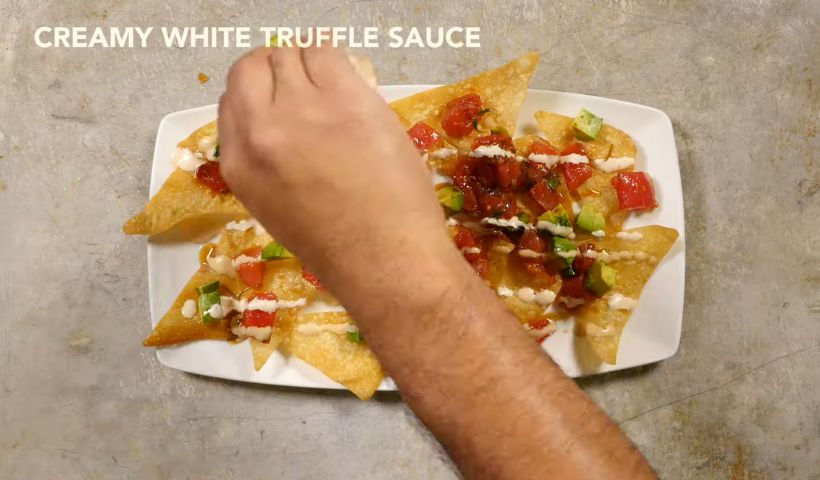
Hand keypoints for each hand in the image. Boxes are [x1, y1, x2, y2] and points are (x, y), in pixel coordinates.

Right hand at [218, 46, 457, 298]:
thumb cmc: (338, 245)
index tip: (279, 100)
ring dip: (308, 66)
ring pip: (290, 54)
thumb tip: (276, 121)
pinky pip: (327, 53)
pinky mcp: (346, 99)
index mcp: (239, 164)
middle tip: (307, 89)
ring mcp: (303, 111)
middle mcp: (261, 131)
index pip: (230, 100)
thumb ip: (264, 160)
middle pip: (254, 68)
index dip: (257, 95)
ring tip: (332, 91)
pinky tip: (350, 86)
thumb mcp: (275, 207)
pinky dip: (335, 62)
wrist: (384, 258)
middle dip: (278, 73)